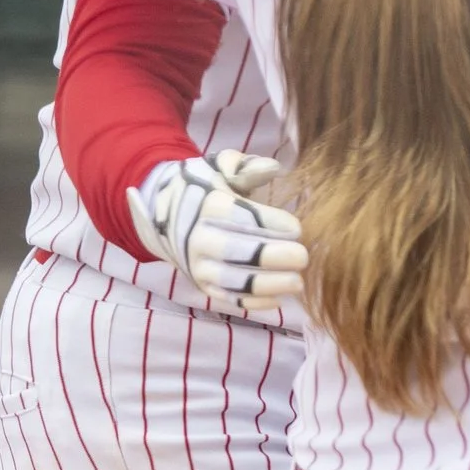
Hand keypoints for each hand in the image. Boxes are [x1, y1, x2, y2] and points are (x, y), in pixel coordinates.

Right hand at [127, 151, 307, 313]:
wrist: (165, 214)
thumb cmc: (206, 187)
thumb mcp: (222, 167)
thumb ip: (247, 167)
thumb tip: (274, 168)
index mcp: (208, 207)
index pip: (241, 217)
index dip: (270, 223)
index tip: (297, 228)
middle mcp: (200, 239)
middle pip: (236, 252)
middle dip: (272, 257)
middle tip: (303, 257)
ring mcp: (199, 266)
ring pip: (233, 281)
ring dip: (267, 285)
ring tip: (297, 283)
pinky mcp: (202, 286)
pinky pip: (227, 299)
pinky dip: (252, 303)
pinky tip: (278, 299)